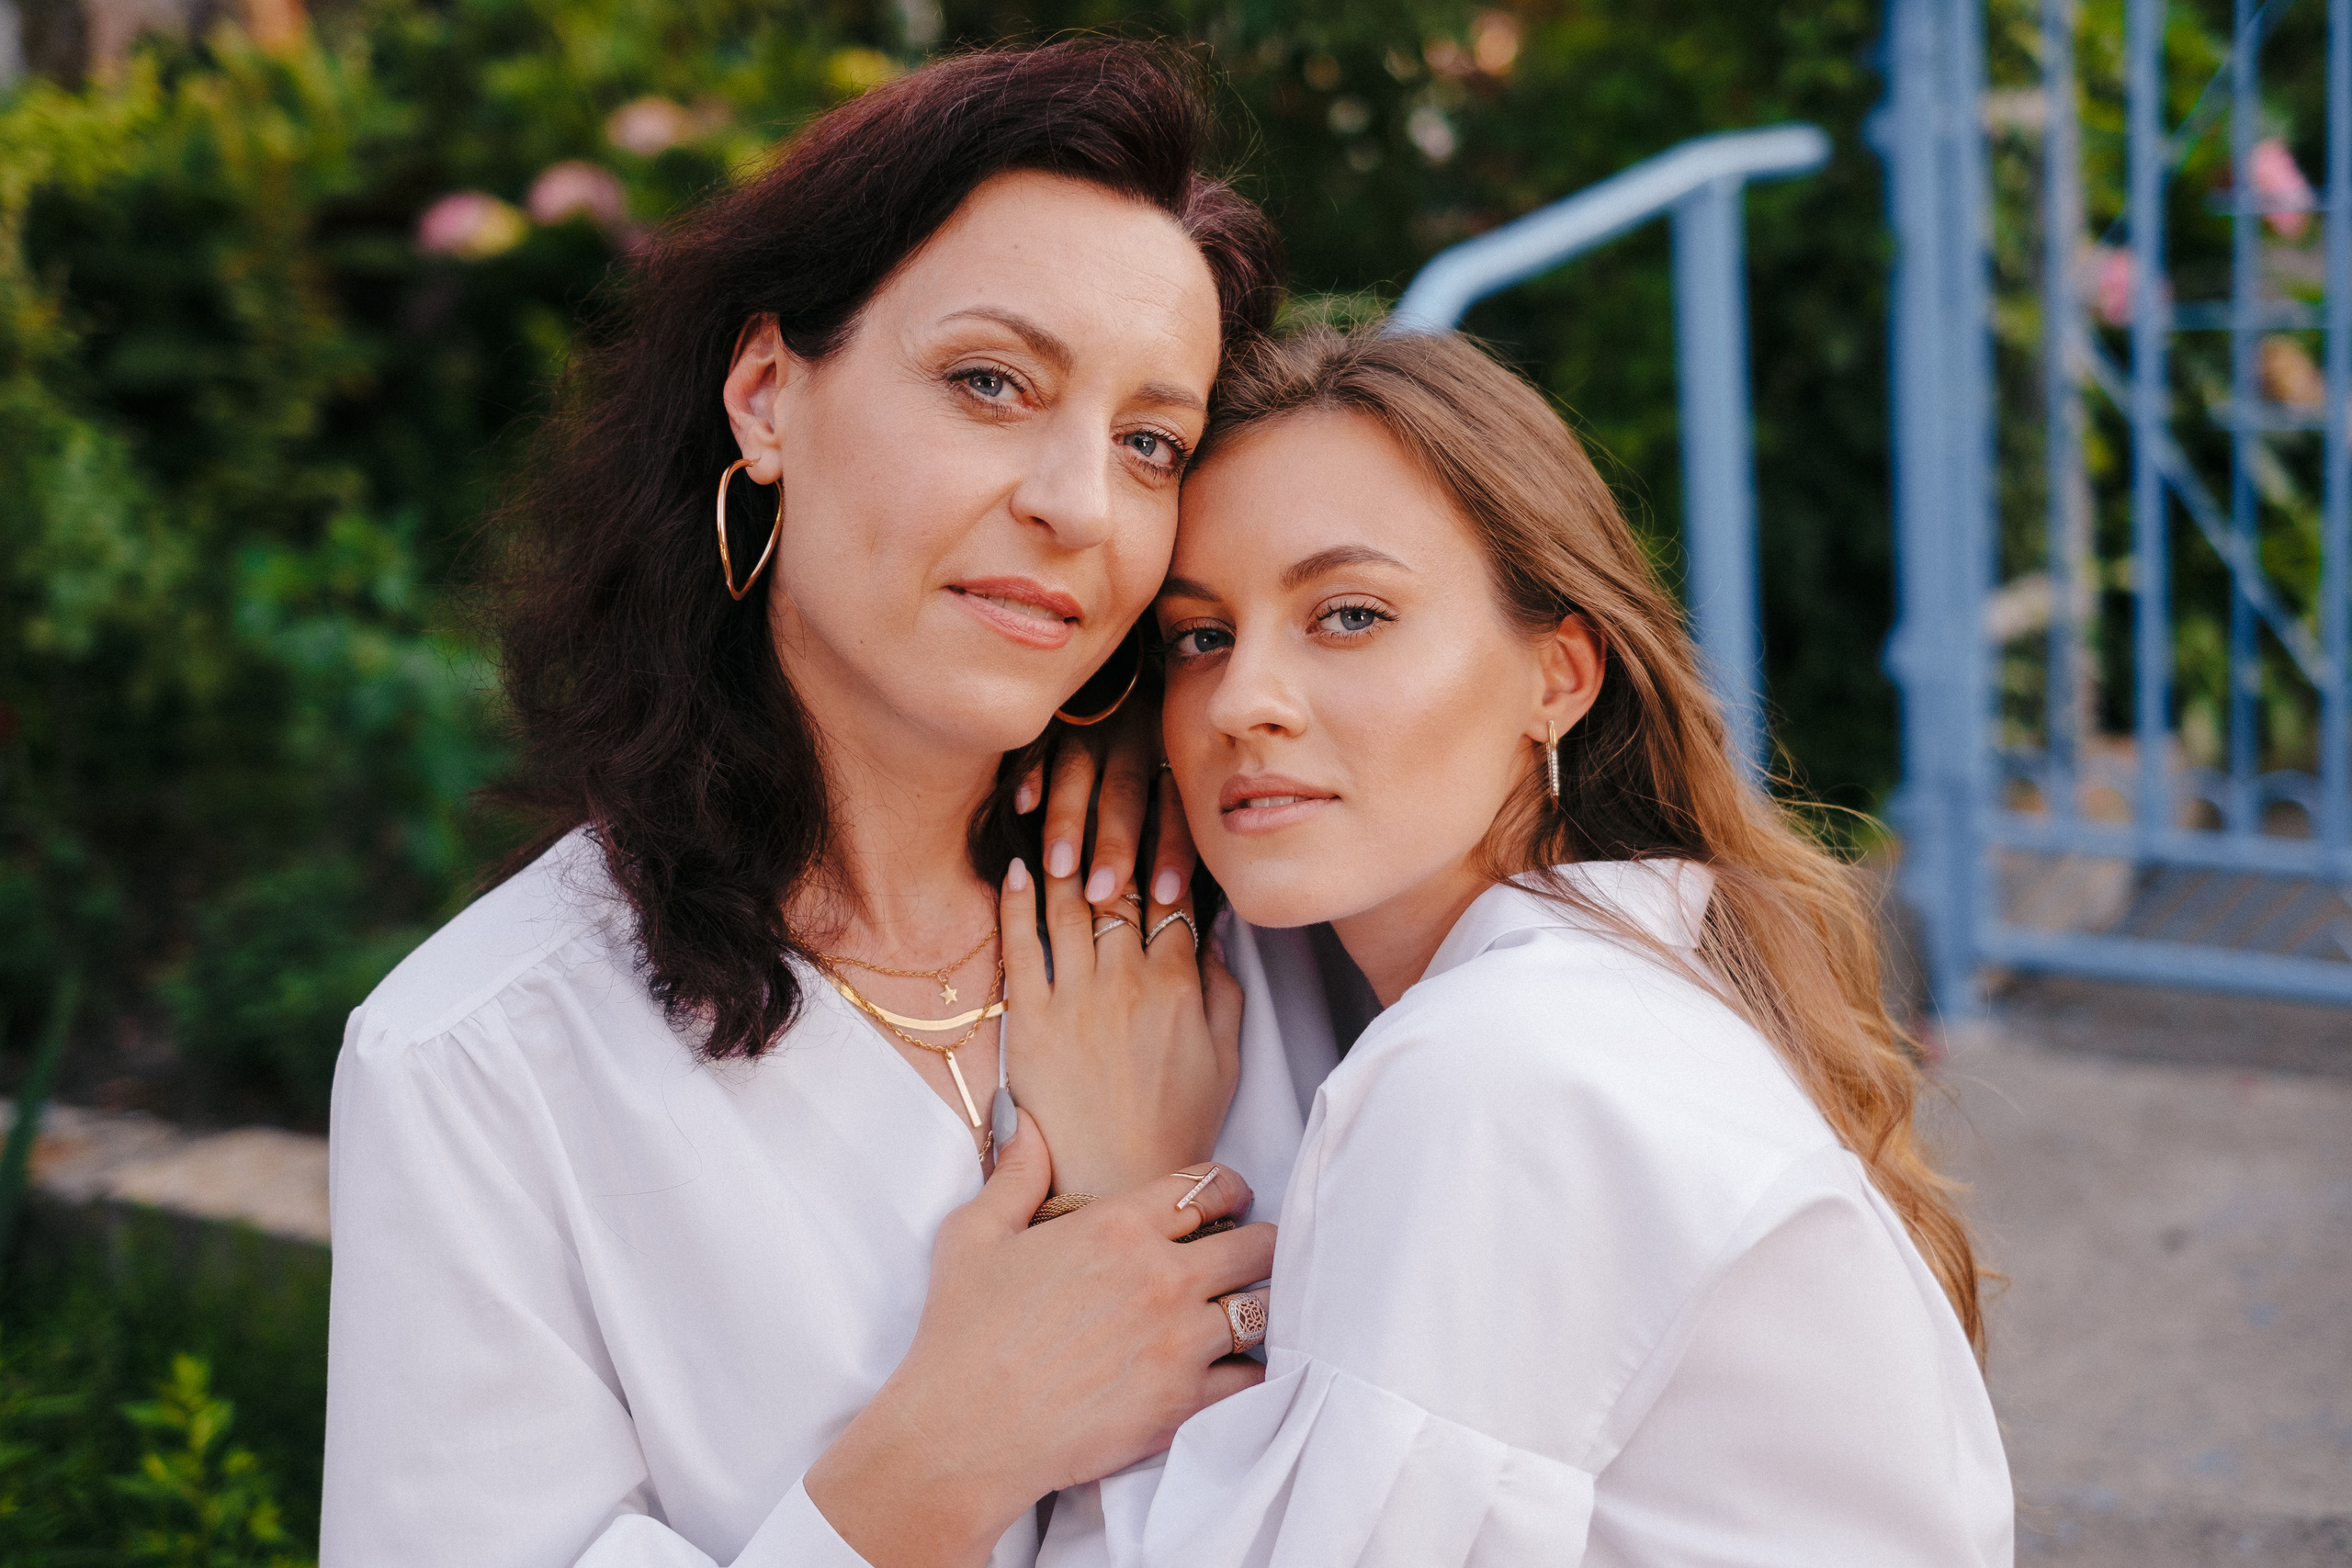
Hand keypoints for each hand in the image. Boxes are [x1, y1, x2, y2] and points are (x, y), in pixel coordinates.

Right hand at [805, 1114, 1274, 1566]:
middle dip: (1258, 1245)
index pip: (1209, 1187)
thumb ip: (1016, 1174)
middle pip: (1257, 1245)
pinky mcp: (1184, 1403)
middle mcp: (1161, 1276)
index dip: (1227, 1190)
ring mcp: (1180, 1341)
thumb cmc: (961, 1336)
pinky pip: (1253, 1377)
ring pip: (1265, 1310)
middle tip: (1248, 1257)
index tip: (1228, 1201)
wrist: (962, 1435)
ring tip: (1245, 1313)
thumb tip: (1029, 1124)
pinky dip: (1248, 1371)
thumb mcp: (973, 1236)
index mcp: (1117, 1226)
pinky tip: (1229, 1368)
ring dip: (1259, 1308)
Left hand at [998, 824, 1241, 1197]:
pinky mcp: (1031, 1019)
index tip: (1161, 810)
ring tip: (1057, 818)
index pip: (1172, 894)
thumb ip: (1222, 989)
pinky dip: (1018, 903)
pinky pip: (1020, 946)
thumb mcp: (1225, 1058)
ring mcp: (1075, 997)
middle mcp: (1126, 980)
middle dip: (1115, 835)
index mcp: (1178, 984)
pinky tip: (1019, 869)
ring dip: (1064, 855)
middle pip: (1120, 886)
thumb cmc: (1175, 1123)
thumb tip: (1213, 935)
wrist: (1115, 1183)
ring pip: (1069, 905)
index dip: (1167, 847)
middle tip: (1106, 792)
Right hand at [1016, 687, 1198, 910]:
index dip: (1172, 849)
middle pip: (1126, 794)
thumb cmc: (1151, 722)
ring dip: (1068, 821)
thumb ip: (1173, 805)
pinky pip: (1039, 743)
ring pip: (1079, 774)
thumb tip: (1175, 888)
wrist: (1118, 651)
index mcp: (1168, 749)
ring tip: (1059, 869)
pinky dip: (1031, 774)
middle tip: (1103, 895)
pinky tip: (1023, 807)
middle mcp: (1132, 735)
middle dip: (1115, 845)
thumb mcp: (1173, 749)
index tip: (1164, 896)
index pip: (1174, 804)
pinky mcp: (1053, 713)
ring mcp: (1089, 721)